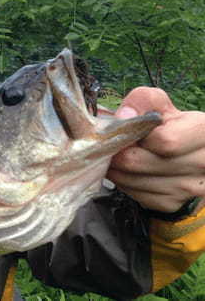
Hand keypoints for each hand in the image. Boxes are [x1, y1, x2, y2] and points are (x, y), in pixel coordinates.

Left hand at [106, 87, 204, 212]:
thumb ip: (143, 101)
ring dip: (115, 167)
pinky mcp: (172, 203)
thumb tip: (124, 116)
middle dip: (116, 151)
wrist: (185, 153)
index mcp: (204, 134)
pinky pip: (134, 193)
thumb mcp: (161, 105)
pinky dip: (123, 181)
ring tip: (115, 155)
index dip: (136, 134)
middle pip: (138, 162)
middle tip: (109, 143)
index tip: (127, 130)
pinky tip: (126, 170)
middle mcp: (202, 164)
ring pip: (131, 180)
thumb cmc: (170, 124)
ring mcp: (188, 188)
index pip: (164, 141)